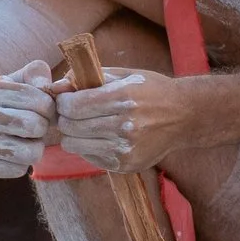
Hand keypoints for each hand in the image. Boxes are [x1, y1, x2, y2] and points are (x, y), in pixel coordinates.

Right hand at [0, 61, 54, 177]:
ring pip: (31, 152)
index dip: (49, 108)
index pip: (41, 101)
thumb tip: (54, 85)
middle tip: (33, 127)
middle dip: (41, 128)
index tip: (40, 110)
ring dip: (33, 148)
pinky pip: (19, 170)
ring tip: (23, 141)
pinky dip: (19, 163)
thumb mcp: (8, 83)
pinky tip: (9, 154)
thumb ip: (34, 74)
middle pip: (36, 126)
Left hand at [54, 68, 184, 173]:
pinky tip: (100, 137)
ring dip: (73, 135)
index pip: (74, 106)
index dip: (63, 102)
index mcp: (123, 99)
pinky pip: (89, 158)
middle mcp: (125, 126)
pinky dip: (87, 147)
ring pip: (74, 146)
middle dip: (64, 118)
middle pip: (70, 127)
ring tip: (84, 125)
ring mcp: (125, 149)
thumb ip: (87, 78)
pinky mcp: (126, 165)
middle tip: (71, 113)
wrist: (184, 116)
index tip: (66, 99)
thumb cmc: (151, 90)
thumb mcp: (123, 75)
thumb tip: (55, 87)